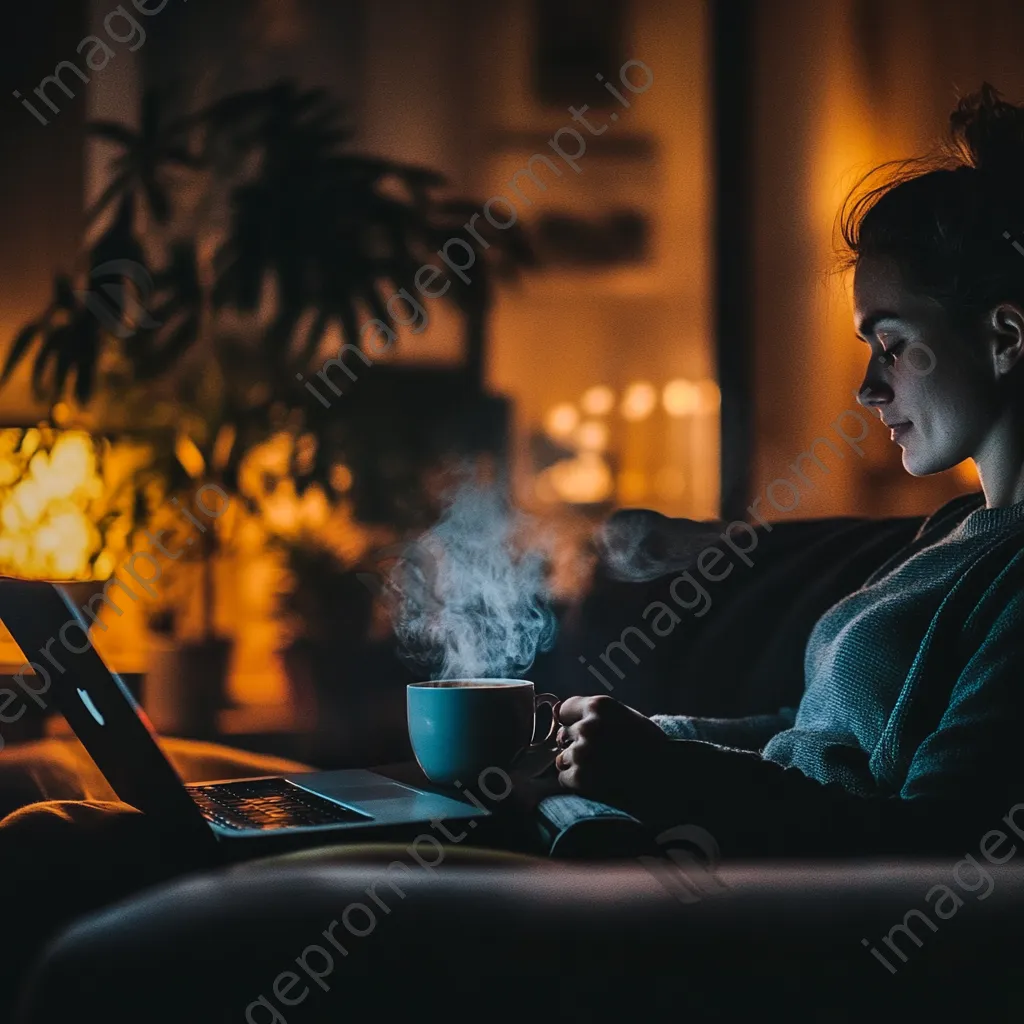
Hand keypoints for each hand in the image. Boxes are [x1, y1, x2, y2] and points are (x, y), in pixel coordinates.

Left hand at [553, 694, 675, 816]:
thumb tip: (558, 715)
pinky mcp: (580, 778)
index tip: (585, 732)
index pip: (564, 710)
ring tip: (602, 770)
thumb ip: (596, 715)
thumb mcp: (625, 717)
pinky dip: (577, 783)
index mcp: (599, 706)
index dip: (573, 722)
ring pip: (562, 758)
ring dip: (577, 766)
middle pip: (563, 735)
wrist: (668, 779)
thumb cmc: (650, 746)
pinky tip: (599, 782)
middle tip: (601, 756)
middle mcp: (587, 726)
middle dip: (576, 745)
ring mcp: (582, 752)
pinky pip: (564, 779)